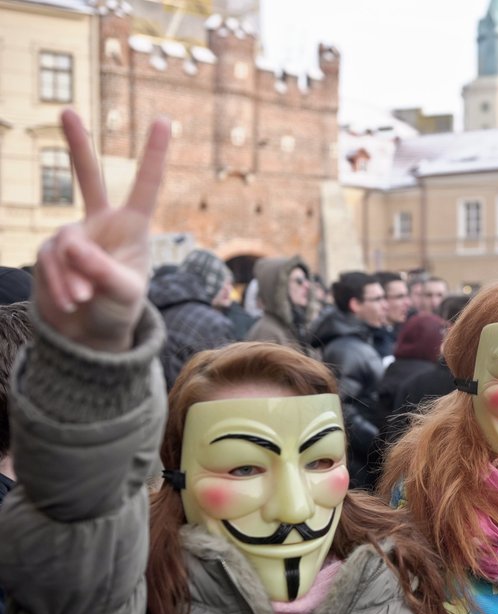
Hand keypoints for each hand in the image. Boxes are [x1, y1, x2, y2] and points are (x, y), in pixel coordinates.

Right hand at [35, 110, 169, 351]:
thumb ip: (103, 270)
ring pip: (65, 244)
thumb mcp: (123, 293)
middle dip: (76, 144)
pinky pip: (49, 261)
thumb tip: (71, 246)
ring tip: (84, 298)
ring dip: (71, 275)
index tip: (164, 120)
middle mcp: (101, 223)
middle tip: (66, 111)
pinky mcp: (50, 252)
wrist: (91, 334)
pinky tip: (72, 301)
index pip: (145, 185)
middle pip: (88, 177)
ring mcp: (73, 235)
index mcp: (133, 226)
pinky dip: (59, 283)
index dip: (154, 154)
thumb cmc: (120, 310)